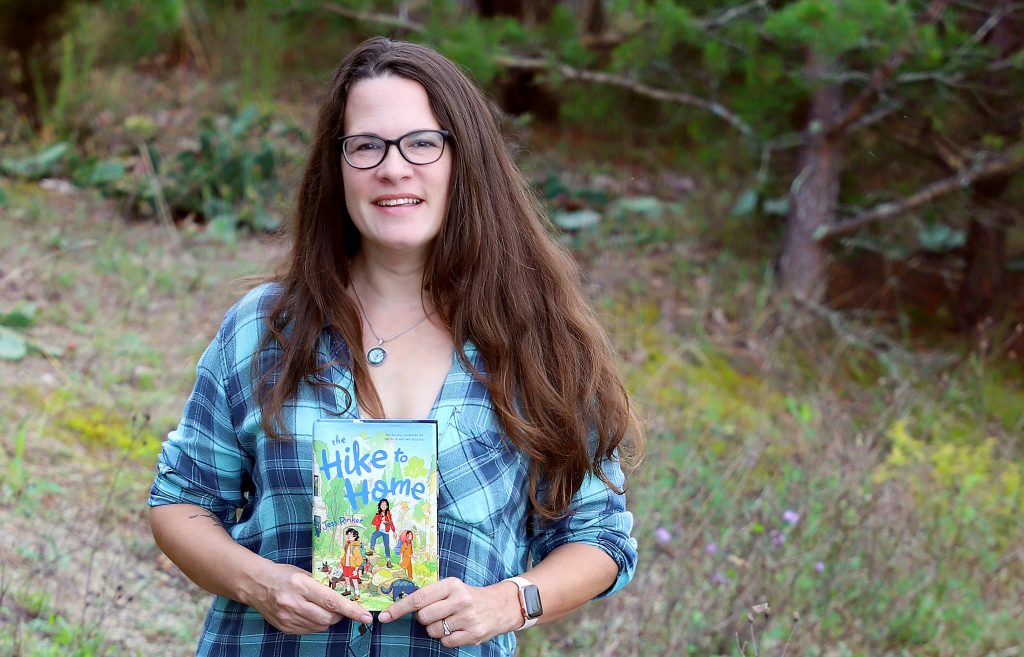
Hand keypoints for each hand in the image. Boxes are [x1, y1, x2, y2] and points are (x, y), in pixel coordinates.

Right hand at [241, 562, 371, 632]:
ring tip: (320, 608)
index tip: (366, 616)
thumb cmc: (284, 575)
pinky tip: (309, 613)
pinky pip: (309, 631)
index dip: (351, 610)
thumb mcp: (304, 573)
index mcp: (301, 585)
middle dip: (339, 615)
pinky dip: (315, 624)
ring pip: (320, 626)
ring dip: (327, 620)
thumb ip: (323, 584)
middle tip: (339, 607)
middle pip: (328, 618)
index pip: (332, 601)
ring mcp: (288, 618)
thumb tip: (347, 595)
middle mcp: (293, 603)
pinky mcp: (285, 628)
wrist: (257, 584)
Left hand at [378, 577, 520, 646]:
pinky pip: (446, 642)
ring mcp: (467, 618)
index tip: (384, 616)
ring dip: (436, 630)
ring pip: (434, 631)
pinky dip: (447, 639)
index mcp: (451, 585)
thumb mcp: (452, 588)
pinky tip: (457, 630)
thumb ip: (431, 594)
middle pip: (424, 617)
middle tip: (436, 614)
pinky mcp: (473, 633)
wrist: (499, 605)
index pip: (419, 598)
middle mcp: (460, 599)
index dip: (399, 608)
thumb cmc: (468, 596)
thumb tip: (400, 606)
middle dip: (425, 619)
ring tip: (449, 621)